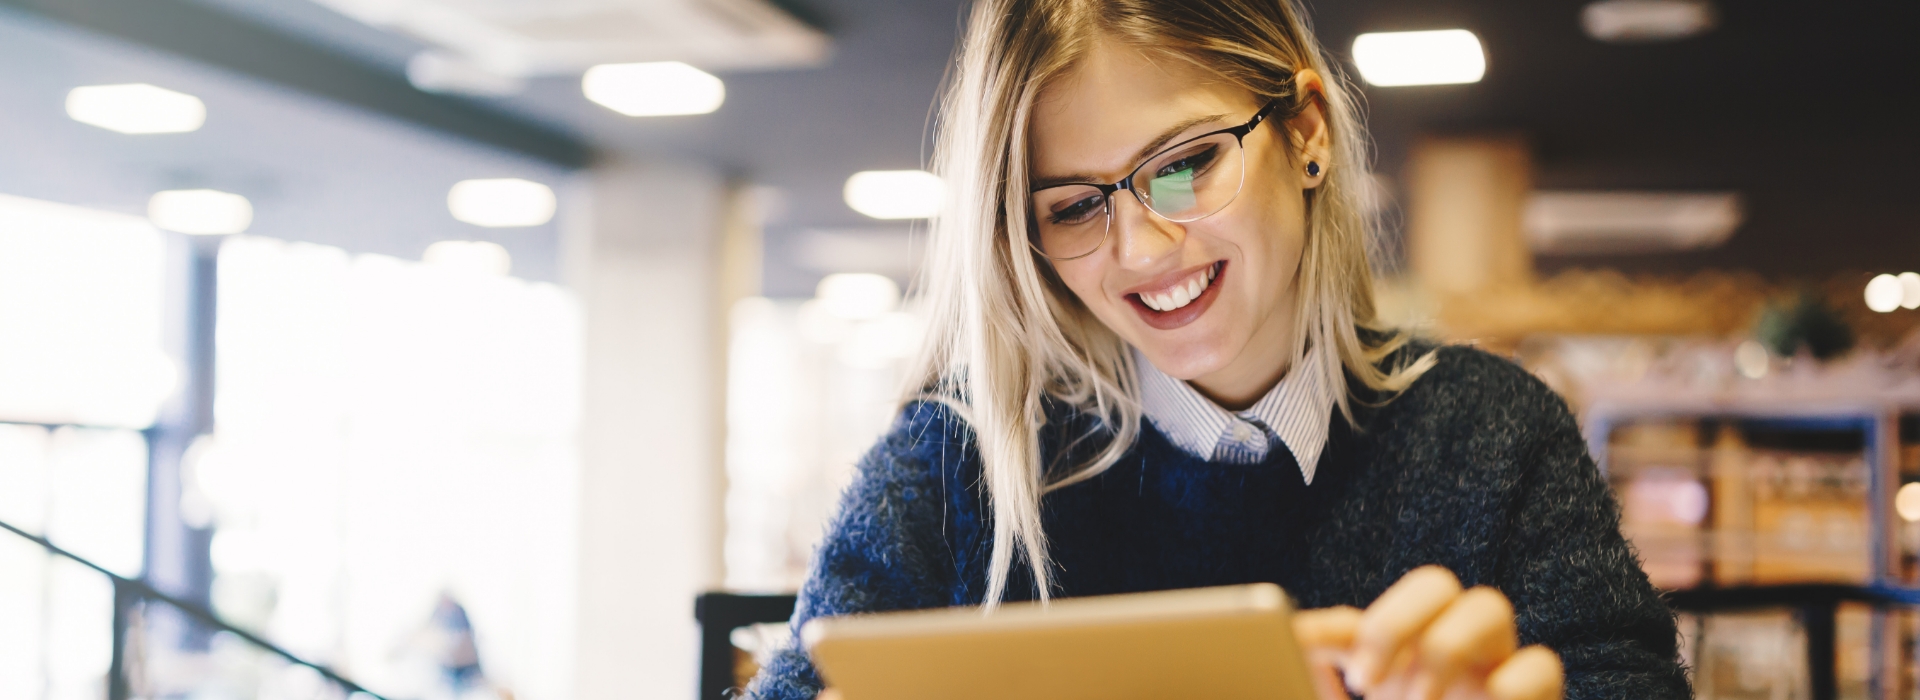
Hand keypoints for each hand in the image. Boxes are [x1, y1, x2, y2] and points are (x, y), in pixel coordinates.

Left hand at [1293, 566, 1562, 699]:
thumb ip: (1316, 690)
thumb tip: (1288, 652)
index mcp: (1398, 662)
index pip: (1353, 625)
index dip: (1317, 631)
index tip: (1291, 647)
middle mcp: (1450, 651)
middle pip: (1433, 584)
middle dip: (1394, 624)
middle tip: (1366, 683)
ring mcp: (1498, 667)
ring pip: (1489, 606)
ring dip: (1447, 648)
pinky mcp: (1542, 694)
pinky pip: (1541, 664)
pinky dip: (1512, 685)